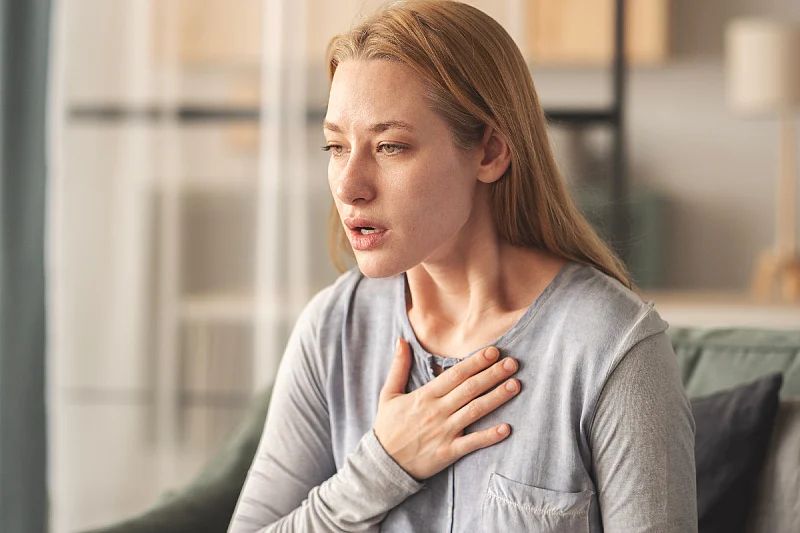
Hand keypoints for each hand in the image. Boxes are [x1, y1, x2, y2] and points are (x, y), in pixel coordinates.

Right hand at [373, 337, 519, 480]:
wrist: (382, 464)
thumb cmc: (387, 428)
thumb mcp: (388, 394)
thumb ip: (398, 367)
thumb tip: (401, 341)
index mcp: (425, 395)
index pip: (455, 374)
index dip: (475, 362)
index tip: (493, 351)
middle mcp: (437, 411)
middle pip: (470, 389)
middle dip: (492, 374)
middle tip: (512, 363)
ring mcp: (444, 431)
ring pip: (475, 411)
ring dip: (497, 397)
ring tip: (515, 385)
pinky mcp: (448, 452)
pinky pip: (472, 442)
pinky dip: (489, 436)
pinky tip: (507, 428)